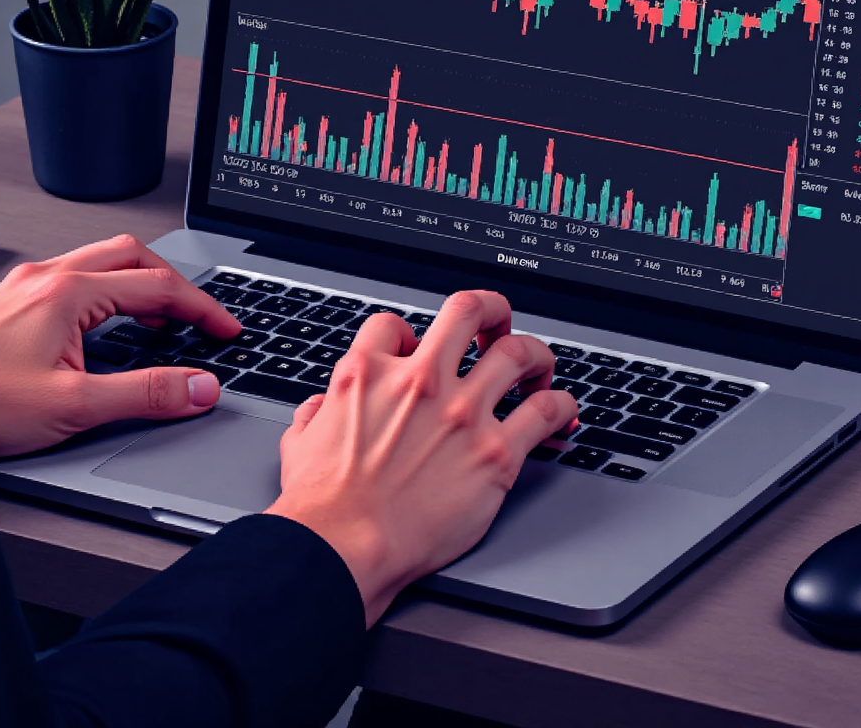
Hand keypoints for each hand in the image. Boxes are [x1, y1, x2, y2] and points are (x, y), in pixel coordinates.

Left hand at [0, 234, 240, 457]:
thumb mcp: (72, 407)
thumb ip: (146, 394)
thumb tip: (199, 387)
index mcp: (68, 293)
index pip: (160, 287)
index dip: (203, 308)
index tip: (226, 329)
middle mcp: (47, 279)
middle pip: (133, 255)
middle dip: (176, 282)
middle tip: (198, 315)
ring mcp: (26, 286)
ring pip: (102, 260)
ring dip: (141, 282)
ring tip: (159, 318)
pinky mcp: (12, 302)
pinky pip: (76, 276)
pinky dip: (109, 290)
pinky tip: (105, 323)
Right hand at [265, 290, 577, 626]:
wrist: (344, 549)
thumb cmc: (321, 508)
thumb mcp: (299, 443)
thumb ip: (315, 414)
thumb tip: (320, 408)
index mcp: (369, 373)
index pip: (393, 325)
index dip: (407, 335)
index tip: (417, 352)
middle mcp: (420, 381)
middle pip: (469, 310)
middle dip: (491, 310)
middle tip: (496, 326)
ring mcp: (462, 412)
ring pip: (518, 352)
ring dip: (534, 354)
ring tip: (537, 367)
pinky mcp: (495, 453)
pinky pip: (545, 412)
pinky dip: (561, 406)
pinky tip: (560, 415)